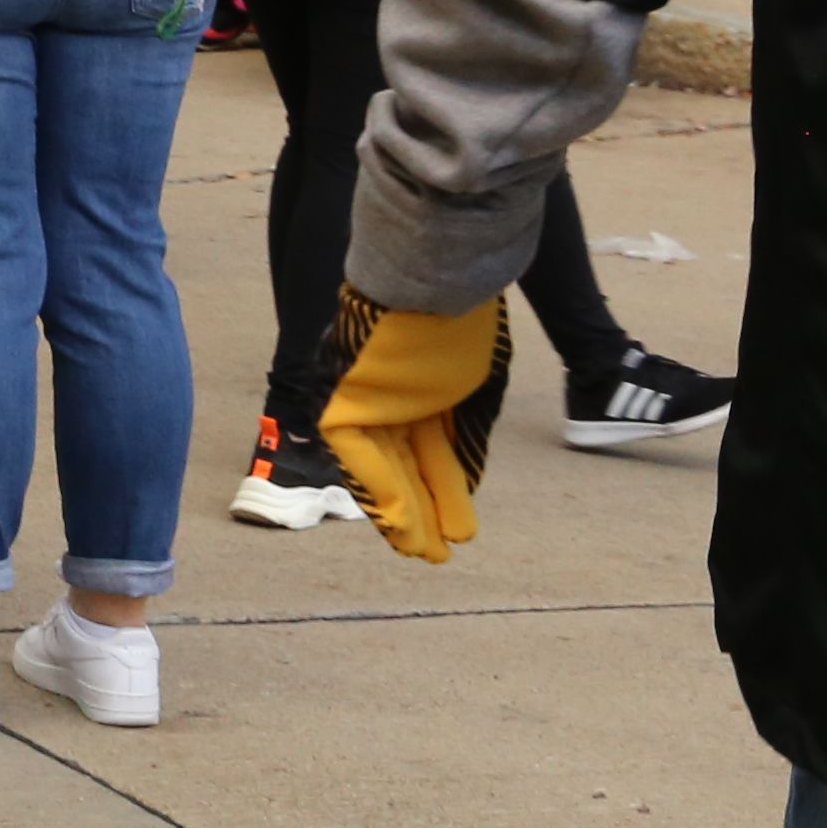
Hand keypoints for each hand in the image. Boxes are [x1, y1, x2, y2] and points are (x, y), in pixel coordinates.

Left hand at [319, 292, 515, 562]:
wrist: (438, 271)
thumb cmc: (464, 315)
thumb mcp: (478, 384)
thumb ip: (468, 435)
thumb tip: (466, 482)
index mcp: (425, 388)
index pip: (431, 452)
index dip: (445, 492)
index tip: (460, 531)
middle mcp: (394, 396)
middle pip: (404, 465)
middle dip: (421, 511)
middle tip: (434, 556)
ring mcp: (370, 393)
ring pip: (380, 464)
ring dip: (399, 511)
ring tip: (420, 552)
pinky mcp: (348, 390)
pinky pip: (356, 448)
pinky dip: (378, 485)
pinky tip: (398, 521)